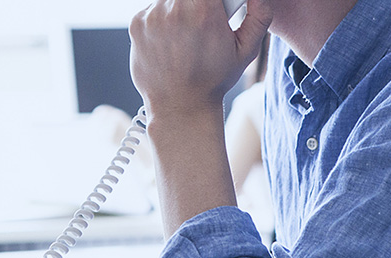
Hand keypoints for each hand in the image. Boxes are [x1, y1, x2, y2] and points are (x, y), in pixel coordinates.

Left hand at [129, 0, 271, 115]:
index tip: (216, 10)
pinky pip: (152, 8)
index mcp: (203, 9)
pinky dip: (162, 18)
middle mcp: (174, 8)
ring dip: (180, 8)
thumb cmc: (213, 81)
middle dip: (198, 4)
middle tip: (202, 22)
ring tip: (186, 34)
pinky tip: (170, 41)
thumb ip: (259, 14)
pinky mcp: (137, 24)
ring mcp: (152, 16)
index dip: (215, 2)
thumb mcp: (246, 49)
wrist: (179, 107)